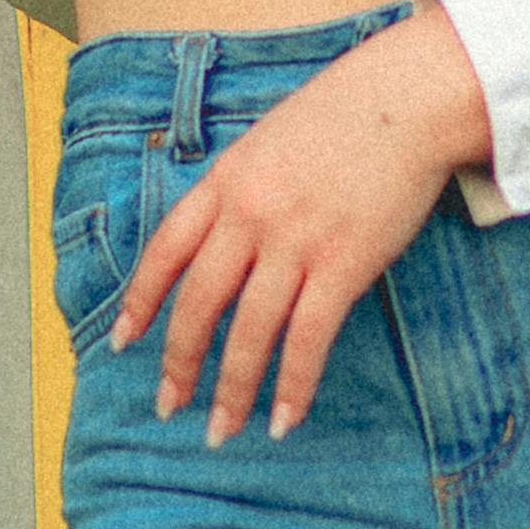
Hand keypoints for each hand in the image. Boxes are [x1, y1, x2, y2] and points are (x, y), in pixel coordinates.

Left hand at [109, 0, 495, 442]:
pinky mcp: (344, 262)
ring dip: (232, 390)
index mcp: (225, 181)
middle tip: (168, 408)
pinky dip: (294, 385)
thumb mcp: (269, 141)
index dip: (140, 301)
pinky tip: (284, 419)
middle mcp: (249, 215)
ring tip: (221, 431)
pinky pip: (308, 337)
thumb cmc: (344, 115)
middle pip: (200, 303)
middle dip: (179, 363)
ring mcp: (295, 240)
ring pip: (250, 332)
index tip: (121, 342)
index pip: (165, 251)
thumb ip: (241, 188)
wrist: (408, 97)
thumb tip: (225, 239)